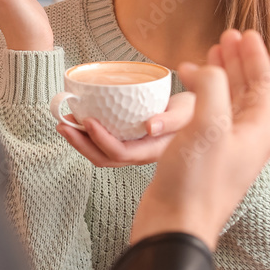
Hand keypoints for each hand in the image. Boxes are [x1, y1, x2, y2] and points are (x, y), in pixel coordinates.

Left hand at [55, 92, 196, 166]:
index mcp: (155, 151)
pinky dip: (89, 136)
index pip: (122, 153)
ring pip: (102, 155)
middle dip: (81, 144)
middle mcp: (143, 155)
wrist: (208, 114)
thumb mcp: (191, 111)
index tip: (87, 120)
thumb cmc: (200, 110)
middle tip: (62, 123)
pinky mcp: (132, 142)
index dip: (101, 140)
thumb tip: (151, 126)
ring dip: (81, 141)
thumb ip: (174, 118)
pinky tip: (79, 122)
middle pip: (105, 158)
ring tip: (64, 122)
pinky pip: (106, 145)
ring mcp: (136, 151)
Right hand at [128, 29, 269, 249]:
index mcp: (257, 132)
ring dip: (220, 75)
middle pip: (248, 91)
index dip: (256, 56)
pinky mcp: (204, 157)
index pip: (264, 84)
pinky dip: (202, 95)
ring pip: (228, 102)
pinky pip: (209, 116)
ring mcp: (225, 149)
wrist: (175, 225)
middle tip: (226, 37)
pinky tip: (188, 89)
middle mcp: (246, 140)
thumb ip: (212, 87)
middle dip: (238, 61)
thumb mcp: (208, 125)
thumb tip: (206, 70)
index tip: (246, 32)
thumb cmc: (196, 181)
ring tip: (209, 54)